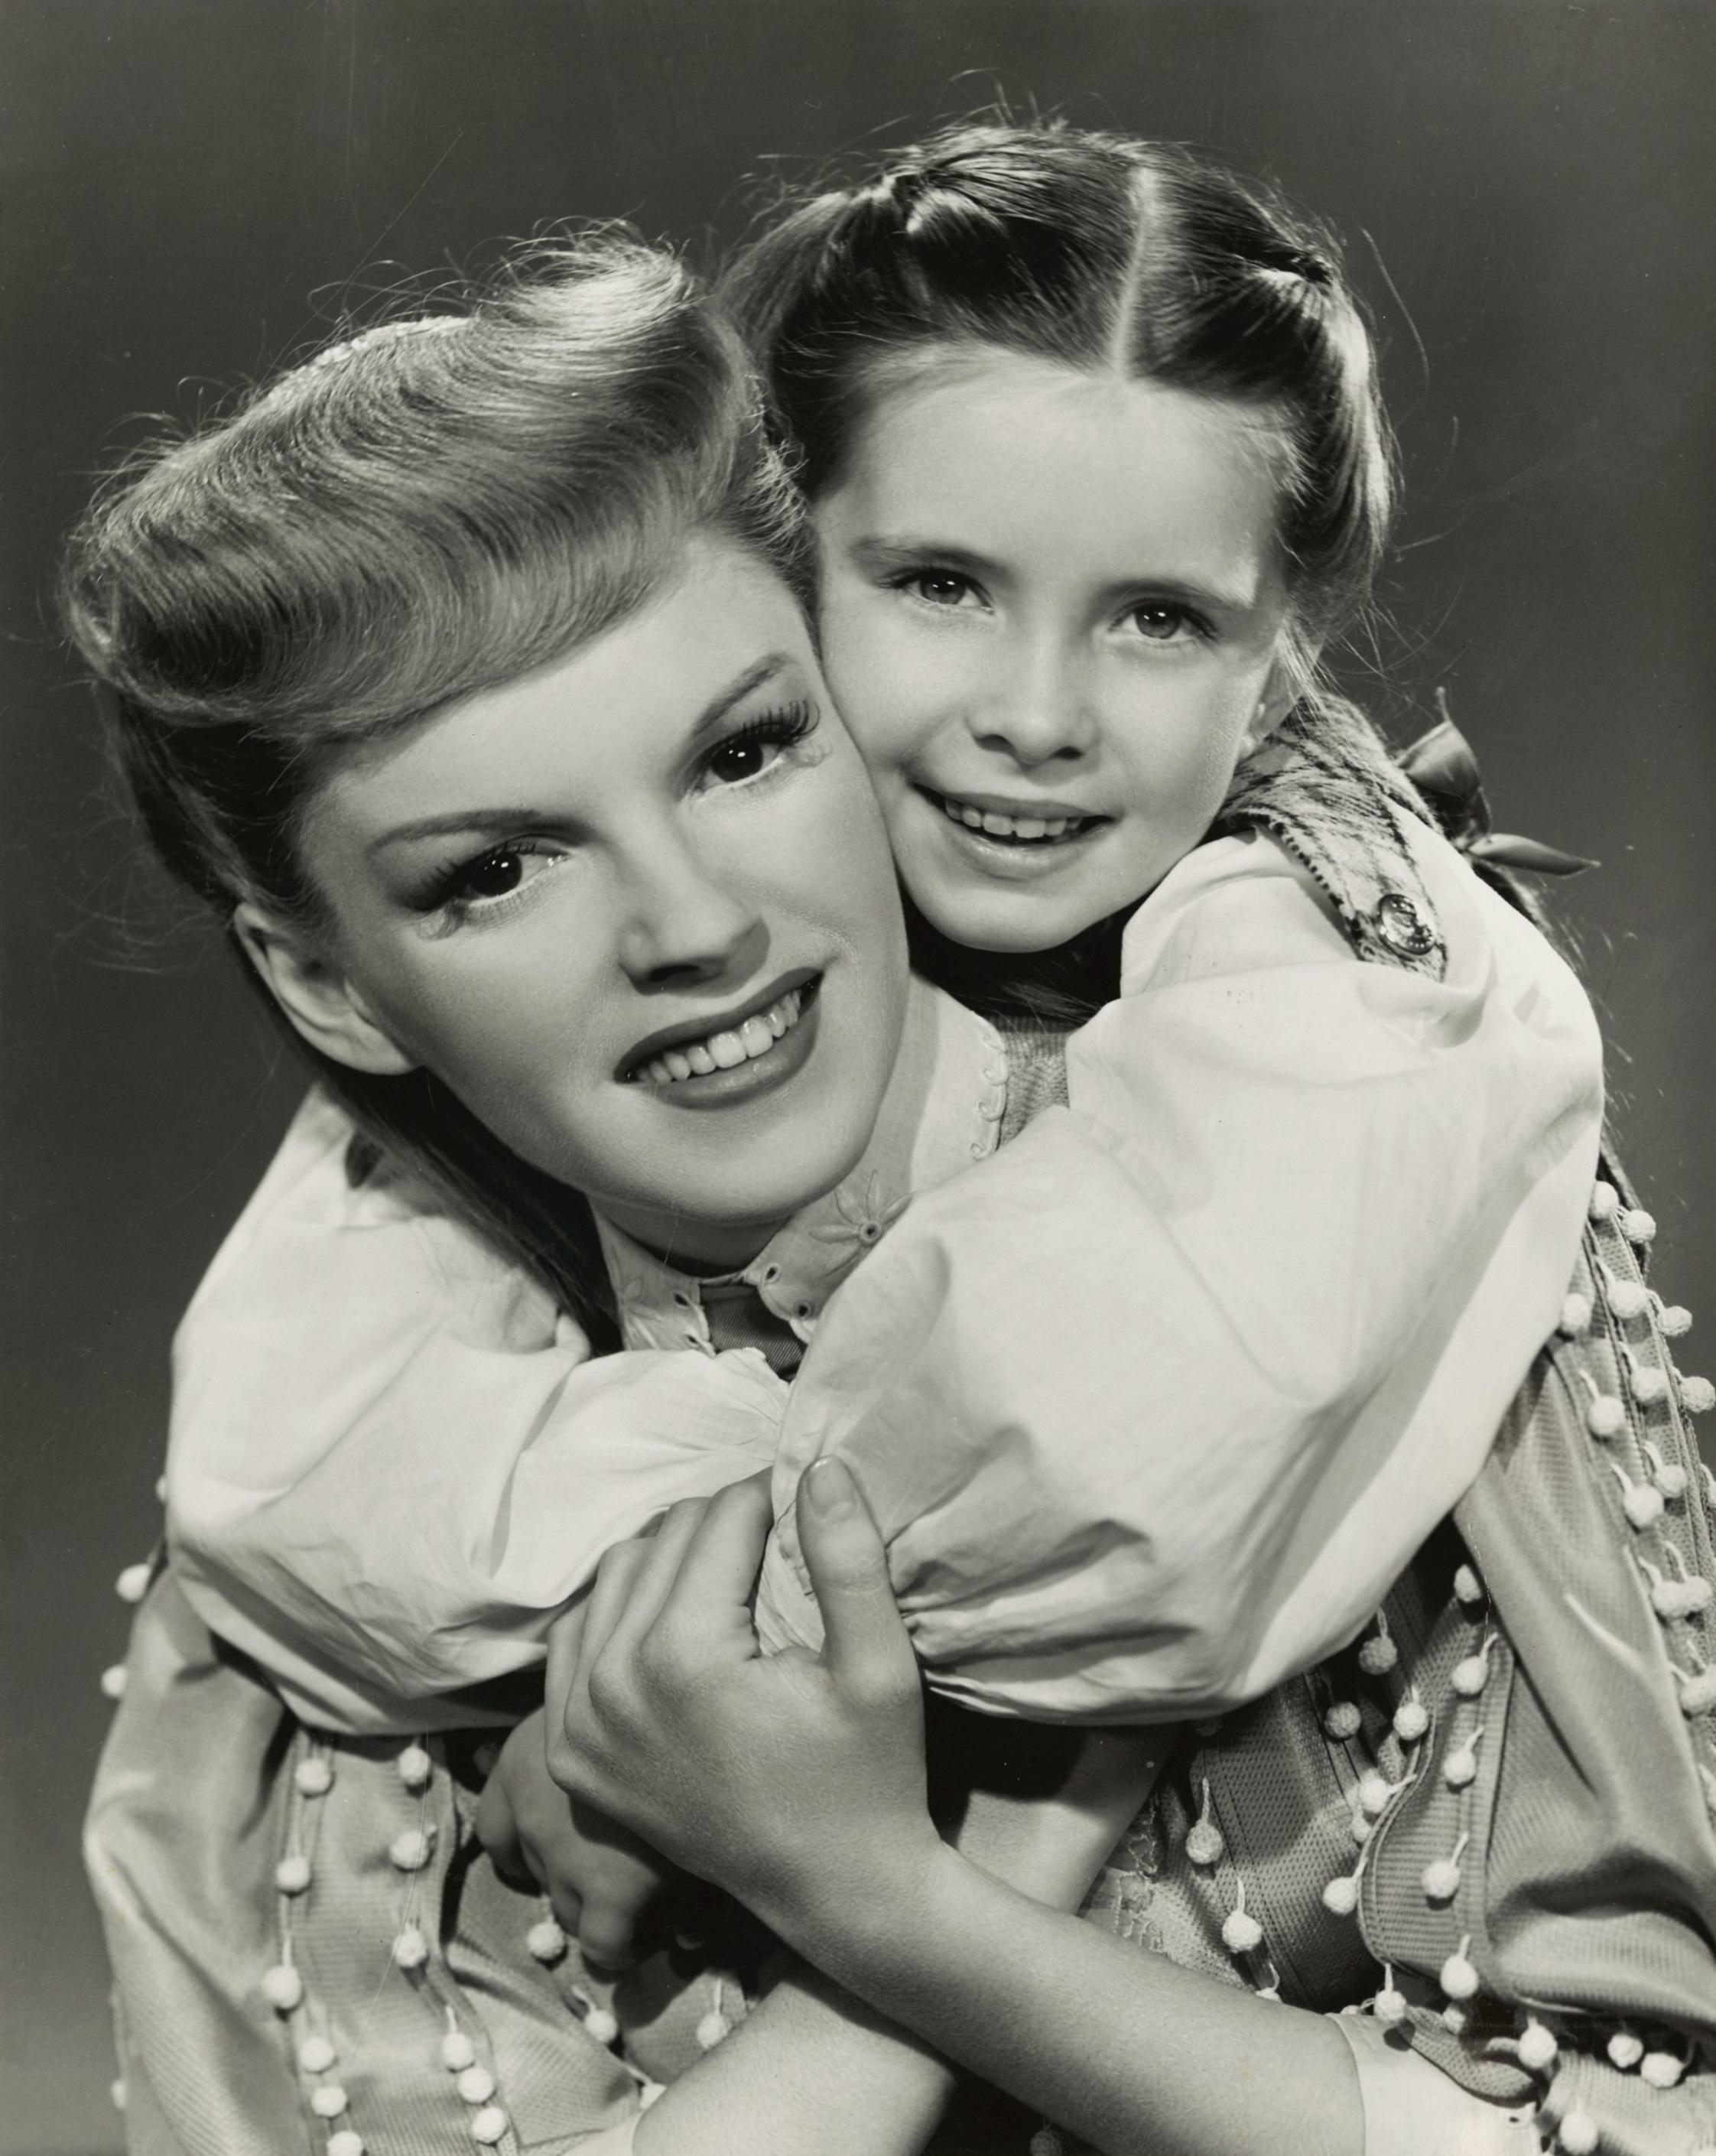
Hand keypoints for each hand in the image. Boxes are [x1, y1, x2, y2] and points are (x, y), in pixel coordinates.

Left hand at [473, 1702, 677, 1969]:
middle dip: (573, 1875)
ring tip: (648, 1890)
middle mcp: (530, 1811)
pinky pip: (606, 1945)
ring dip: (598, 1907)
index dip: (524, 1847)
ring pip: (567, 1911)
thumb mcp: (593, 1699)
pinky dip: (625, 1947)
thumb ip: (549, 1734)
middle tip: (620, 1864)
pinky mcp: (612, 1893)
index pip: (494, 1829)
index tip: (561, 1848)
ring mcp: (566, 1857)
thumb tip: (479, 1758)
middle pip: (538, 1872)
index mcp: (519, 1760)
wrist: (711, 1713)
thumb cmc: (657, 1694)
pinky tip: (658, 1929)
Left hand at [544, 1463, 940, 1946]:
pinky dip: (621, 1611)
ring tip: (732, 1570)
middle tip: (777, 1531)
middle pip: (664, 1540)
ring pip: (615, 1576)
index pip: (720, 1521)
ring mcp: (580, 1725)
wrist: (835, 1892)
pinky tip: (673, 1615)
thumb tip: (818, 1466)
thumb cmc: (870, 1779)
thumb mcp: (880, 1667)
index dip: (770, 1496)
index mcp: (683, 1659)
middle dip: (725, 1522)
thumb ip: (846, 1559)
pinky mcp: (571, 1753)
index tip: (804, 1499)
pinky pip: (576, 1638)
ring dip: (672, 1558)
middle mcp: (611, 1686)